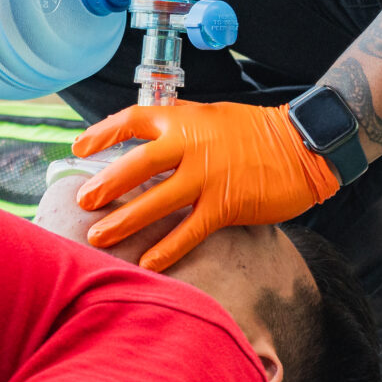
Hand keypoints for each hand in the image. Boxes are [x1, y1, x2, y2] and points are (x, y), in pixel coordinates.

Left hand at [71, 101, 338, 272]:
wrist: (302, 145)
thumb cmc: (257, 131)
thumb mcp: (212, 117)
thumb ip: (181, 130)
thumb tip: (150, 145)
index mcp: (185, 118)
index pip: (133, 119)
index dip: (104, 133)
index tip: (80, 146)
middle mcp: (191, 144)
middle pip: (137, 165)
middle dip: (106, 184)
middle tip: (82, 201)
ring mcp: (208, 175)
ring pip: (156, 200)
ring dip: (125, 220)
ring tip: (99, 237)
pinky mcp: (226, 204)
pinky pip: (189, 230)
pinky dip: (167, 249)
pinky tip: (149, 264)